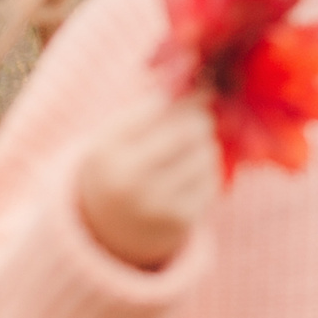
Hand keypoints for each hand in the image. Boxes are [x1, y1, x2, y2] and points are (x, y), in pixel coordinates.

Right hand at [77, 95, 219, 270]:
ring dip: (205, 146)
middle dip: (200, 119)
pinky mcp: (180, 219)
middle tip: (199, 119)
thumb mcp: (113, 138)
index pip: (157, 106)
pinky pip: (212, 179)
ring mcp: (155, 203)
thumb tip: (203, 84)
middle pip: (189, 129)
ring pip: (206, 152)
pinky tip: (188, 177)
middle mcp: (127, 180)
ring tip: (186, 153)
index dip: (184, 96)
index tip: (199, 90)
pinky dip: (207, 172)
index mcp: (105, 152)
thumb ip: (147, 109)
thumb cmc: (117, 169)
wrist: (107, 233)